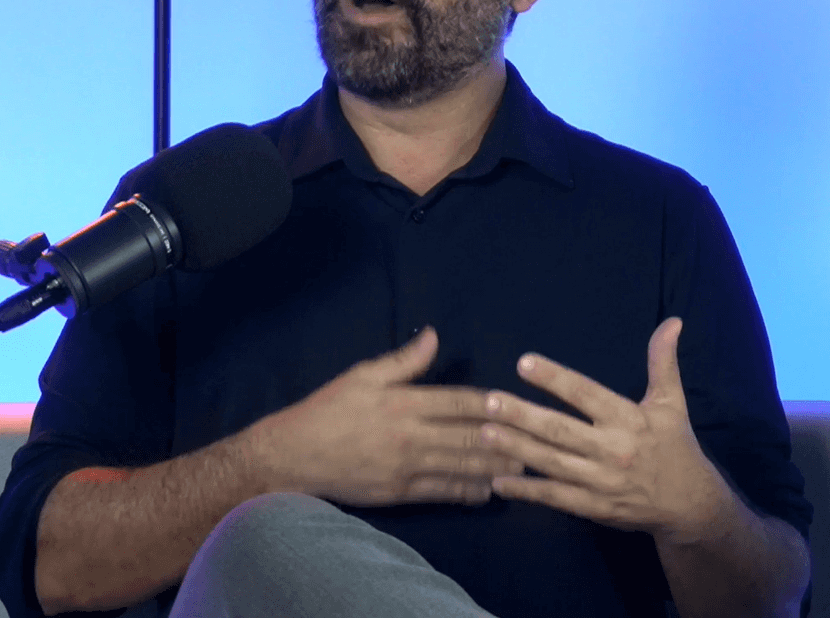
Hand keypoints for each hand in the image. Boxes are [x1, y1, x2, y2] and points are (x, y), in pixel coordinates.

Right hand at [247, 327, 523, 506]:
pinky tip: (489, 490)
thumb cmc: (326, 411)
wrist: (293, 456)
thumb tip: (433, 336)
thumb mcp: (362, 376)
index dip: (493, 403)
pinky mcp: (401, 493)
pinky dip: (470, 491)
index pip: (461, 402)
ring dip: (496, 467)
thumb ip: (403, 361)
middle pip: (471, 437)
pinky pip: (444, 492)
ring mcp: (407, 467)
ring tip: (524, 465)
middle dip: (506, 440)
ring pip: (463, 466)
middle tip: (536, 439)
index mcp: (403, 401)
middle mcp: (411, 435)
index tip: (517, 403)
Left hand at [480, 317, 733, 544]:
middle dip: (523, 416)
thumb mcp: (672, 403)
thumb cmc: (676, 447)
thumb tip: (672, 322)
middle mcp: (613, 450)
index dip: (555, 378)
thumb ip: (663, 362)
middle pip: (560, 430)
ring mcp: (601, 482)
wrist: (692, 505)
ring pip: (552, 462)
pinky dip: (526, 491)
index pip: (585, 394)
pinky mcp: (594, 508)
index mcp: (629, 419)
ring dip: (517, 448)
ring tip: (485, 432)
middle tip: (490, 401)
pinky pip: (555, 497)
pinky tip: (498, 482)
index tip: (524, 362)